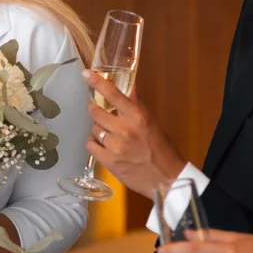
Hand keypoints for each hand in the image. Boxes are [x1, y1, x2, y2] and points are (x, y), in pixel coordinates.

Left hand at [83, 69, 186, 198]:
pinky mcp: (109, 161)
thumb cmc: (162, 150)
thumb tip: (129, 90)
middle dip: (95, 111)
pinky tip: (103, 146)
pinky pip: (90, 145)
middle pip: (96, 112)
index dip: (97, 82)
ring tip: (109, 136)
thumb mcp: (152, 124)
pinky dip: (94, 144)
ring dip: (98, 130)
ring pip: (93, 129)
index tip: (85, 74)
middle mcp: (125, 129)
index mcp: (138, 116)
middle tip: (99, 113)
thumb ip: (137, 108)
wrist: (166, 179)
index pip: (114, 94)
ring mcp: (115, 145)